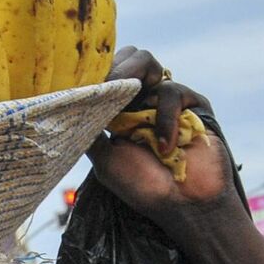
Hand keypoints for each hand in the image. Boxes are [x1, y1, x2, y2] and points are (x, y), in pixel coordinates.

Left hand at [87, 46, 235, 234]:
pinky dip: (165, 119)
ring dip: (134, 81)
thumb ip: (91, 131)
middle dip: (114, 67)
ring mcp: (165, 100)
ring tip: (130, 113)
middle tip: (107, 85)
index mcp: (118, 112)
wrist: (185, 205)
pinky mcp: (192, 103)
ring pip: (146, 62)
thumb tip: (70, 108)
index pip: (106, 77)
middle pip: (125, 58)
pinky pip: (171, 92)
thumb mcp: (105, 159)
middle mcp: (140, 101)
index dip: (96, 74)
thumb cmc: (144, 186)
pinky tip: (164, 147)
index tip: (84, 82)